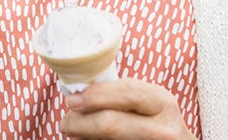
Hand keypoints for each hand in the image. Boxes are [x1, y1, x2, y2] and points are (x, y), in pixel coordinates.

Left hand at [61, 78, 194, 139]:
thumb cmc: (155, 120)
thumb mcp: (148, 101)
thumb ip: (120, 94)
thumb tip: (77, 96)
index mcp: (162, 103)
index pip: (126, 93)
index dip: (94, 96)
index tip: (72, 101)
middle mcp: (162, 129)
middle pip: (110, 124)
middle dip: (79, 122)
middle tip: (65, 122)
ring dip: (83, 137)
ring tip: (76, 132)